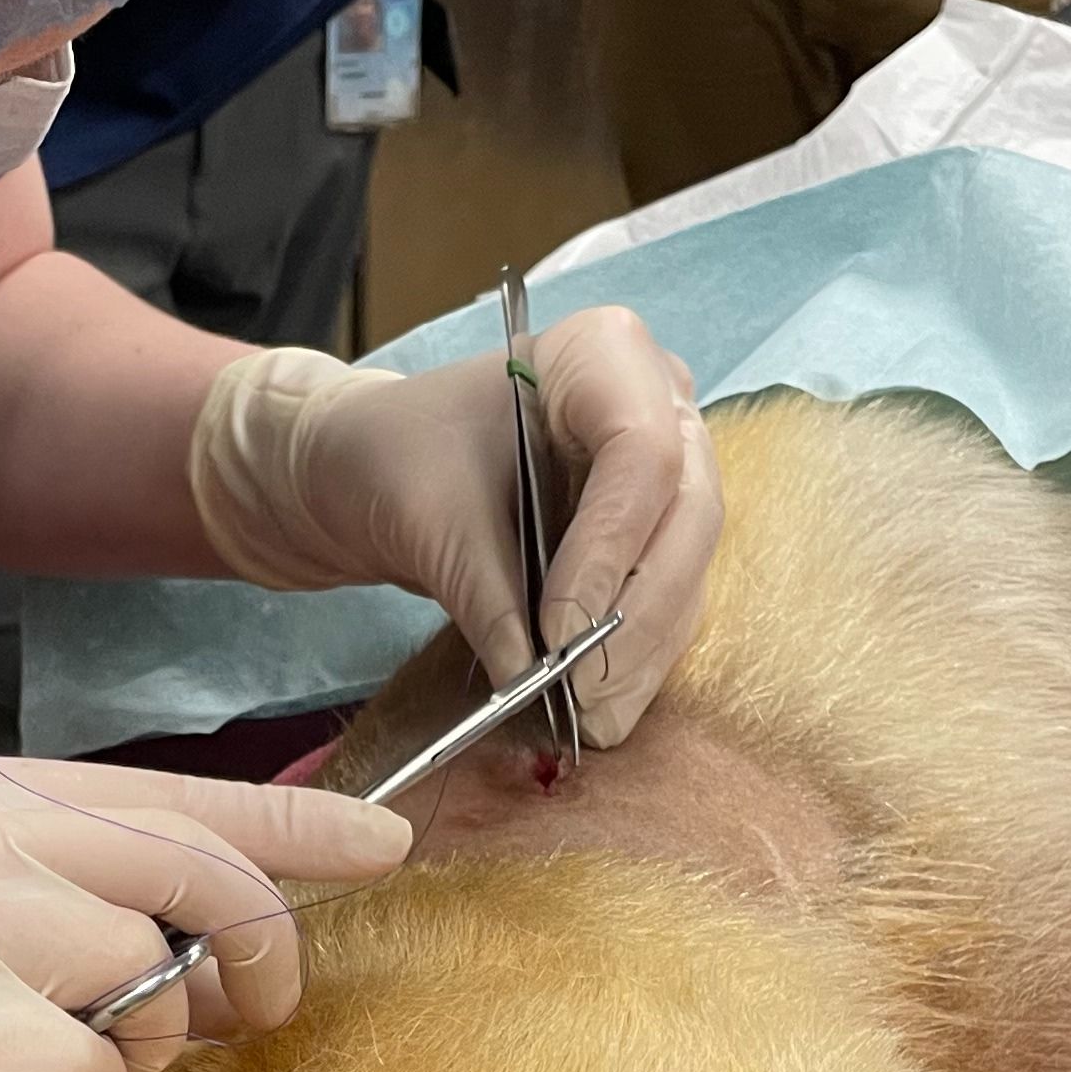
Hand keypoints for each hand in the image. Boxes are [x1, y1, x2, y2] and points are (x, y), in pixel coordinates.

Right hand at [0, 754, 419, 1071]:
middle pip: (204, 876)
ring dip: (141, 1045)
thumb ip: (31, 886)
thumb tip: (184, 929)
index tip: (391, 850)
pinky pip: (94, 1069)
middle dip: (258, 955)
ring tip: (54, 1069)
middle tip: (243, 1017)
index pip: (176, 795)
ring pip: (155, 976)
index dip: (300, 828)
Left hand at [184, 303, 723, 744]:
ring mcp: (672, 470)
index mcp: (604, 355)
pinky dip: (639, 656)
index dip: (611, 547)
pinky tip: (601, 705)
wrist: (381, 469)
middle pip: (687, 515)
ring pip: (688, 568)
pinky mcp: (660, 532)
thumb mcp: (430, 514)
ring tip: (593, 715)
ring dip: (645, 650)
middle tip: (588, 688)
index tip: (559, 629)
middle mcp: (661, 404)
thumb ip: (488, 591)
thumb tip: (533, 676)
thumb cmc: (397, 455)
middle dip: (638, 613)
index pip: (643, 452)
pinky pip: (672, 599)